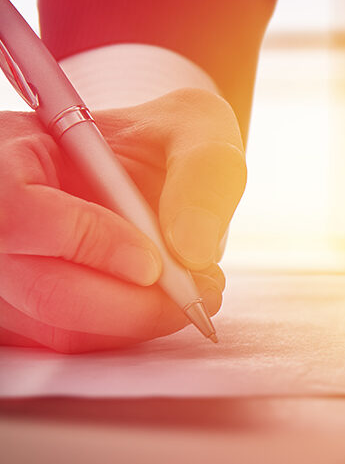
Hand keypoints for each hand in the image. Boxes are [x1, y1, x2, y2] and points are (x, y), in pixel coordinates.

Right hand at [0, 89, 245, 352]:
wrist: (150, 163)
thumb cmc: (164, 139)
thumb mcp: (195, 127)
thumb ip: (202, 172)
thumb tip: (194, 249)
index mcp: (9, 152)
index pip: (16, 211)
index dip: (84, 241)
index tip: (155, 262)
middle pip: (37, 286)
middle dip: (130, 304)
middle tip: (197, 295)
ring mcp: (5, 272)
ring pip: (54, 325)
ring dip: (134, 321)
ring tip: (192, 293)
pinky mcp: (25, 310)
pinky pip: (69, 339)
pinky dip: (124, 330)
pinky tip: (160, 303)